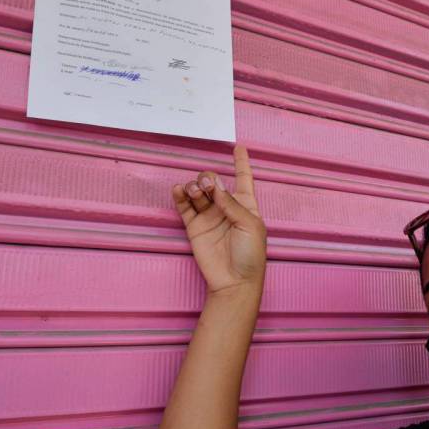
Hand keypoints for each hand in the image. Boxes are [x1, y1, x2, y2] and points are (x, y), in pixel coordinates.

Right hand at [171, 145, 266, 295]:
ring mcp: (209, 217)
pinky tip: (179, 190)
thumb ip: (231, 204)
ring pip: (198, 191)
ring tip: (195, 191)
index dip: (241, 163)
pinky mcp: (194, 227)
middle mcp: (226, 208)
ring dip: (195, 186)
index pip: (243, 179)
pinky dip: (180, 196)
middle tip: (208, 187)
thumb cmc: (250, 255)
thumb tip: (215, 186)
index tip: (239, 147)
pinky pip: (185, 206)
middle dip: (209, 179)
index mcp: (245, 205)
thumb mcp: (250, 225)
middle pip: (214, 182)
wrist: (234, 281)